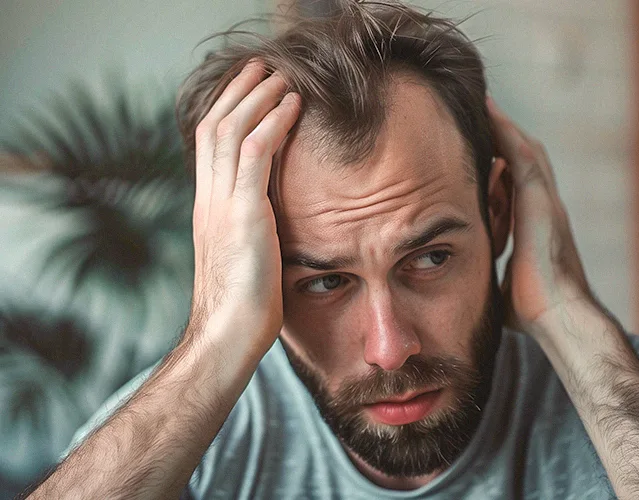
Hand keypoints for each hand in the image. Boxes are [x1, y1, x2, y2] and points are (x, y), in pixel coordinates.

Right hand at [187, 60, 300, 364]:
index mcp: (208, 209)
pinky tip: (292, 105)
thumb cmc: (241, 308)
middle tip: (261, 68)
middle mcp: (209, 199)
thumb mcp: (243, 260)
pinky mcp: (243, 214)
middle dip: (238, 92)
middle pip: (215, 126)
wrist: (226, 336)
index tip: (250, 91)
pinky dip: (273, 123)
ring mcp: (221, 204)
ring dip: (258, 97)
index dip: (228, 112)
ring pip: (232, 130)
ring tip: (279, 76)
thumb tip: (271, 223)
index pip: (210, 145)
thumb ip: (250, 232)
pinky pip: (256, 153)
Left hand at [486, 96, 592, 337]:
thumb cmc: (534, 309)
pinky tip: (490, 113)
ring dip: (505, 126)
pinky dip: (507, 133)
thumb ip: (494, 270)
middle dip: (506, 135)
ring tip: (484, 103)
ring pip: (525, 150)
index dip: (504, 161)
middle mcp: (545, 207)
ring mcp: (545, 202)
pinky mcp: (540, 202)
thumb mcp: (505, 280)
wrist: (559, 317)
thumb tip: (471, 280)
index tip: (485, 147)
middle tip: (484, 112)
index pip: (520, 183)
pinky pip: (523, 156)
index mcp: (536, 225)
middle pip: (525, 159)